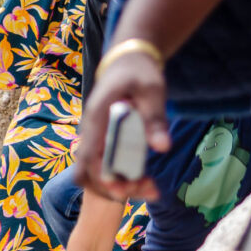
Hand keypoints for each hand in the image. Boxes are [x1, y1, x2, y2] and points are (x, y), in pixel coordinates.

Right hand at [72, 51, 169, 200]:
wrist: (127, 62)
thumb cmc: (138, 73)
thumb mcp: (152, 90)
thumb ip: (155, 118)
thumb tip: (163, 148)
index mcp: (96, 117)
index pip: (88, 156)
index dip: (102, 177)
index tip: (125, 189)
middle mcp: (91, 132)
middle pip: (88, 172)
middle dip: (113, 188)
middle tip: (146, 189)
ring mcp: (96, 139)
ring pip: (95, 174)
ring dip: (118, 187)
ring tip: (150, 188)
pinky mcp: (104, 142)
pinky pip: (105, 168)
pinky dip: (122, 180)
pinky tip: (146, 181)